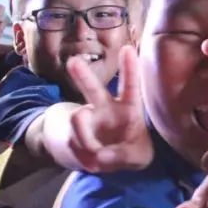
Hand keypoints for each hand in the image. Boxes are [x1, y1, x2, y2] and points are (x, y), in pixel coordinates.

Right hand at [63, 45, 153, 171]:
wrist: (103, 158)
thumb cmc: (129, 149)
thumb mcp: (138, 157)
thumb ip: (125, 156)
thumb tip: (99, 156)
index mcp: (128, 108)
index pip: (130, 87)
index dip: (130, 69)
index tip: (129, 48)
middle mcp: (105, 108)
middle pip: (92, 89)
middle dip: (83, 76)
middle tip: (73, 62)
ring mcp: (85, 119)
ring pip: (78, 121)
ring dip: (86, 140)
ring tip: (97, 155)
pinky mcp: (69, 133)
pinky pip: (74, 145)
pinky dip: (84, 158)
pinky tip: (92, 159)